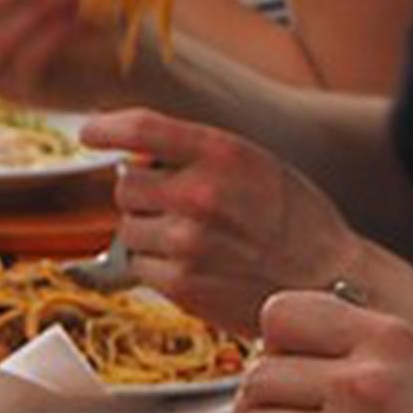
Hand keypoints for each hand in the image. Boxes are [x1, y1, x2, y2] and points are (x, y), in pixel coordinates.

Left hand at [79, 110, 365, 335]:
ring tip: (191, 239)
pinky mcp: (178, 284)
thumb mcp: (257, 166)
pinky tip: (192, 265)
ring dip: (147, 232)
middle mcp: (199, 194)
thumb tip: (138, 154)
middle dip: (141, 195)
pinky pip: (138, 266)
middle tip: (173, 206)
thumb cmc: (293, 221)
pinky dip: (155, 265)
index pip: (145, 129)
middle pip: (126, 186)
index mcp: (223, 153)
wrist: (323, 281)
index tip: (89, 132)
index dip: (108, 128)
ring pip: (128, 229)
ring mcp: (185, 243)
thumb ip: (202, 156)